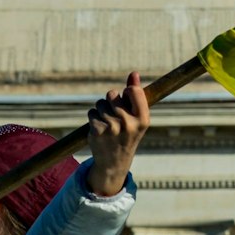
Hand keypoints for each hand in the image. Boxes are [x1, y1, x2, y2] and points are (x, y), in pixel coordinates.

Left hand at [84, 71, 148, 196]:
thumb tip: (134, 73)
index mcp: (143, 119)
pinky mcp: (97, 130)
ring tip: (108, 124)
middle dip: (112, 102)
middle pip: (112, 94)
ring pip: (100, 103)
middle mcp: (129, 123)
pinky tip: (100, 129)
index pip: (132, 90)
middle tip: (116, 117)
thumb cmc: (128, 134)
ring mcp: (112, 127)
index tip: (127, 100)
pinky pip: (92, 112)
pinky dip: (94, 118)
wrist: (114, 161)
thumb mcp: (137, 117)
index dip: (127, 92)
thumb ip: (136, 95)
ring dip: (102, 111)